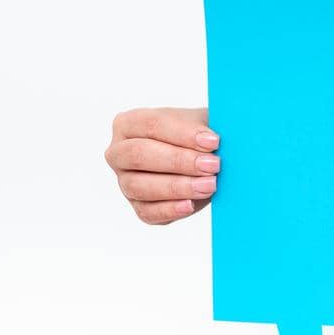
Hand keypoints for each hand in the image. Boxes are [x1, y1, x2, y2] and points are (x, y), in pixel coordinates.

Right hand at [105, 107, 219, 223]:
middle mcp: (119, 153)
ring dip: (178, 186)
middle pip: (139, 155)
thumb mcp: (200, 122)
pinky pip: (148, 212)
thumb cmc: (196, 136)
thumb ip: (204, 125)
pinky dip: (170, 210)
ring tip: (210, 185)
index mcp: (129, 124)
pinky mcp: (139, 207)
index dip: (183, 134)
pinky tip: (190, 205)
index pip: (151, 125)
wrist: (202, 159)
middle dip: (179, 161)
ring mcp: (125, 182)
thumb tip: (214, 137)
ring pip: (140, 186)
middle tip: (213, 165)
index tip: (214, 142)